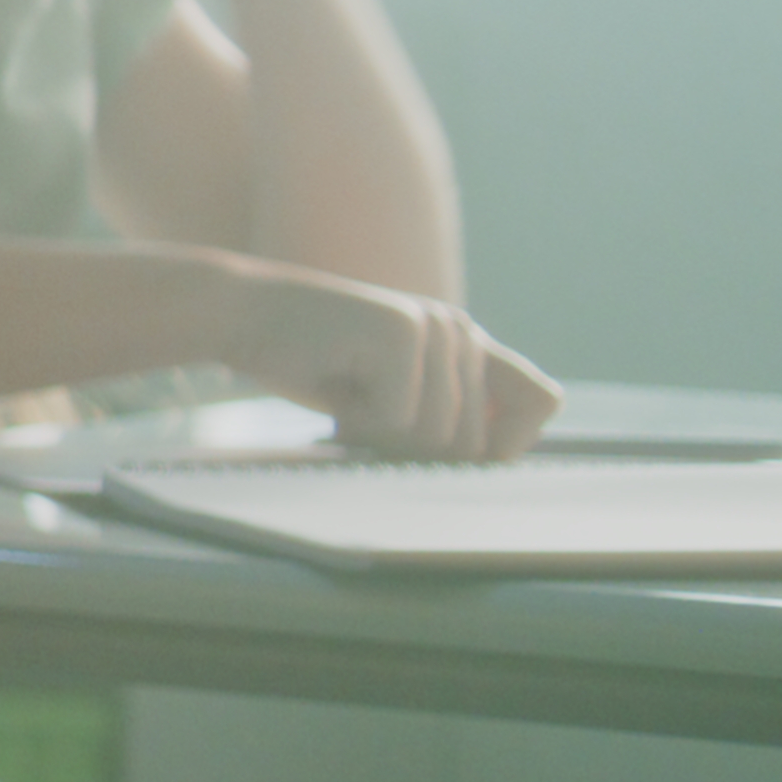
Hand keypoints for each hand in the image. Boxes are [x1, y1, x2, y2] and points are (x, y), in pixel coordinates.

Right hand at [220, 266, 560, 459]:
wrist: (241, 315)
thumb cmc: (309, 363)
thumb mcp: (387, 398)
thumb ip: (438, 418)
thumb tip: (485, 467)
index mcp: (468, 344)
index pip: (540, 401)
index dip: (509, 445)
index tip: (454, 456)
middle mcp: (462, 332)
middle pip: (472, 444)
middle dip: (410, 450)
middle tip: (363, 415)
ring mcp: (436, 329)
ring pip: (436, 438)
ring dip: (378, 435)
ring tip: (346, 393)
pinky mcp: (403, 334)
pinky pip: (397, 420)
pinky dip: (355, 420)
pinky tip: (332, 383)